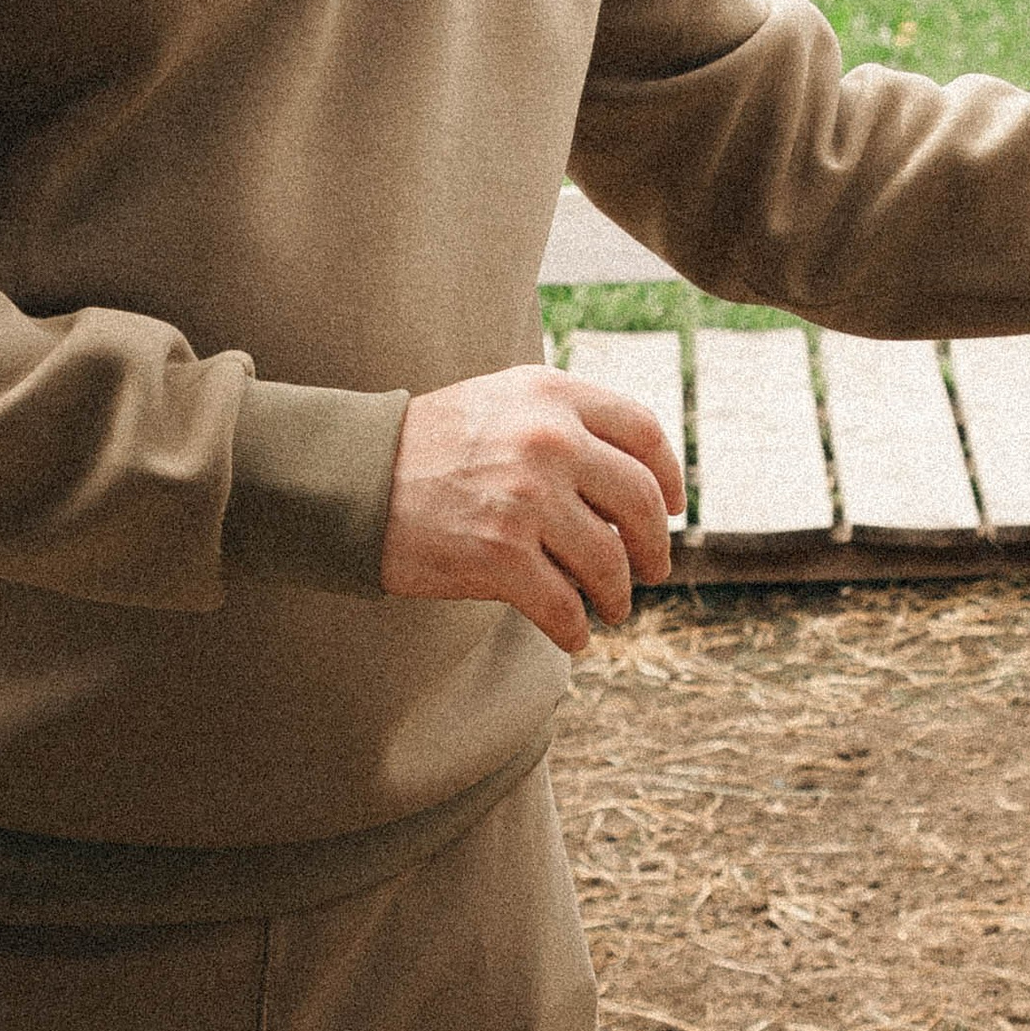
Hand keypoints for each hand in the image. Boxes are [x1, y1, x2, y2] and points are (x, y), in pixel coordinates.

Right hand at [379, 364, 686, 650]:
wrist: (354, 481)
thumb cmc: (431, 446)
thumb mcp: (504, 401)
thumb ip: (568, 421)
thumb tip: (639, 476)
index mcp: (552, 395)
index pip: (644, 432)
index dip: (670, 475)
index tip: (675, 506)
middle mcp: (548, 440)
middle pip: (640, 500)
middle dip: (655, 544)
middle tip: (654, 568)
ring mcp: (526, 498)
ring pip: (608, 561)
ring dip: (618, 593)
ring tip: (613, 606)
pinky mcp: (500, 555)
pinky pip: (564, 605)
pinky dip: (576, 628)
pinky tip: (575, 635)